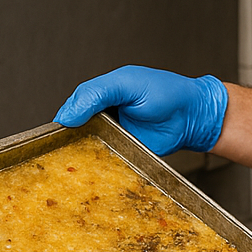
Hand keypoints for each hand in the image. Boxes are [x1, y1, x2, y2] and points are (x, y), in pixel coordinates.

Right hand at [55, 65, 227, 154]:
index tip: (59, 129)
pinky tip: (94, 168)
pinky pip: (106, 163)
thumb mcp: (126, 83)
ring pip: (89, 149)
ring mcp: (115, 138)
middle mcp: (105, 117)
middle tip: (63, 146)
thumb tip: (68, 114)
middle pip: (77, 131)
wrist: (192, 116)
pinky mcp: (125, 155)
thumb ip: (96, 94)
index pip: (72, 107)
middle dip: (69, 140)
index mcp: (102, 95)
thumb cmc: (166, 91)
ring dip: (83, 155)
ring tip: (77, 158)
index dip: (64, 118)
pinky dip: (99, 167)